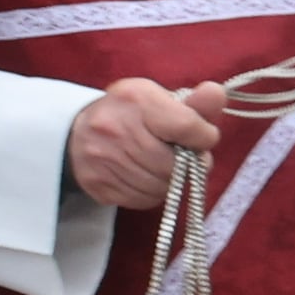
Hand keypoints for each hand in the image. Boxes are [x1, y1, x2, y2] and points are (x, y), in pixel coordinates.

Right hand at [68, 77, 221, 208]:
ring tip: (167, 166)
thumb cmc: (130, 114)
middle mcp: (116, 129)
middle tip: (188, 157)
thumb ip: (195, 103)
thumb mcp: (160, 98)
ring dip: (173, 181)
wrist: (77, 131)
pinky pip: (144, 200)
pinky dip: (154, 193)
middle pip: (173, 164)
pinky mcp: (99, 186)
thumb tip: (217, 93)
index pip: (186, 127)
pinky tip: (149, 176)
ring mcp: (104, 160)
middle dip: (190, 164)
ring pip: (161, 187)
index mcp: (137, 99)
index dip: (204, 137)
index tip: (204, 137)